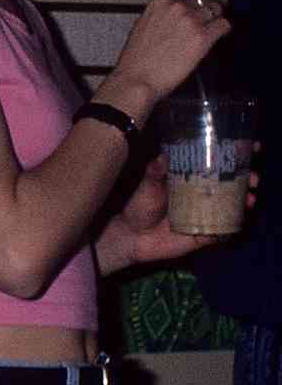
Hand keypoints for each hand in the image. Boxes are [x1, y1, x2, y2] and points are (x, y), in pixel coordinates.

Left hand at [98, 155, 260, 272]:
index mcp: (192, 178)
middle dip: (247, 179)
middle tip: (253, 178)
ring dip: (246, 200)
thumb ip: (156, 172)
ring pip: (233, 205)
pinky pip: (225, 230)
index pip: (218, 163)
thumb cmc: (139, 206)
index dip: (236, 155)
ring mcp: (206, 214)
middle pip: (233, 183)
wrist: (131, 236)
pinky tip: (240, 219)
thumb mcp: (147, 185)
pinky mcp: (205, 234)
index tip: (252, 147)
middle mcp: (203, 194)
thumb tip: (163, 156)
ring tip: (250, 198)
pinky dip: (234, 224)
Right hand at [105, 0, 230, 105]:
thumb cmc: (135, 61)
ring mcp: (191, 21)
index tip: (192, 11)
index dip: (190, 4)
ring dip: (213, 20)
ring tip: (209, 30)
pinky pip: (224, 25)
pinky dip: (222, 31)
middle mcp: (177, 7)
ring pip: (216, 10)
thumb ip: (159, 17)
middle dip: (203, 12)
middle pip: (203, 1)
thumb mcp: (141, 28)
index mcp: (160, 2)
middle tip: (202, 23)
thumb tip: (171, 18)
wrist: (136, 80)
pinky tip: (217, 37)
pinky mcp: (203, 36)